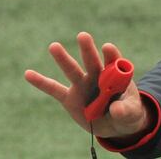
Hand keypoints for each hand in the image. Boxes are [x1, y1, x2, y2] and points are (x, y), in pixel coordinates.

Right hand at [24, 32, 150, 138]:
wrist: (115, 124)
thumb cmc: (127, 113)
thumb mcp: (132, 114)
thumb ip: (126, 111)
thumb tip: (116, 110)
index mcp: (116, 75)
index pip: (114, 62)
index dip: (111, 55)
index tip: (107, 48)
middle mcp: (97, 76)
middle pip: (92, 61)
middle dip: (88, 50)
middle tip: (83, 36)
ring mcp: (82, 86)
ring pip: (72, 71)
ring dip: (63, 59)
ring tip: (54, 46)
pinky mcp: (70, 98)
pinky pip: (54, 90)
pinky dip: (41, 82)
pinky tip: (28, 74)